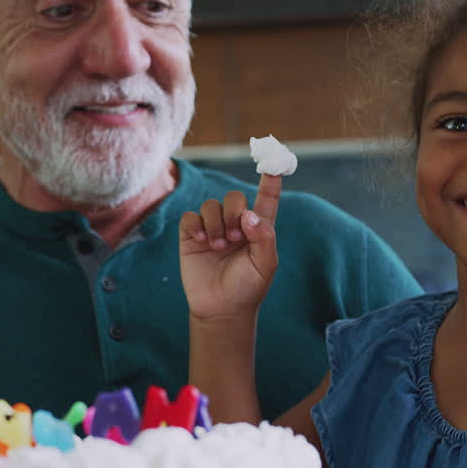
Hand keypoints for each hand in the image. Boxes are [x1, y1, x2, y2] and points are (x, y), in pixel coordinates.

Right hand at [179, 173, 281, 321]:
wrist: (221, 309)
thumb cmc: (247, 287)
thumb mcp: (265, 265)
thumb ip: (264, 237)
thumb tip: (249, 215)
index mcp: (259, 228)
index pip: (266, 197)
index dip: (271, 178)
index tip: (275, 159)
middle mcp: (236, 223)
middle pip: (234, 197)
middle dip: (234, 214)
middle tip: (235, 239)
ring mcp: (213, 228)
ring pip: (212, 204)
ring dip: (216, 223)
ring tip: (218, 247)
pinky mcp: (192, 235)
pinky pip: (191, 215)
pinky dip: (197, 224)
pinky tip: (202, 241)